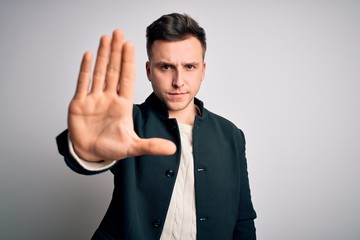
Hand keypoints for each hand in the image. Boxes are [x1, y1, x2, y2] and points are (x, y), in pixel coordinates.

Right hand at [68, 29, 175, 161]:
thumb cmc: (110, 149)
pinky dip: (85, 69)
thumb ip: (151, 146)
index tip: (131, 45)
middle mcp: (108, 98)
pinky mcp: (79, 104)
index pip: (126, 79)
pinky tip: (89, 55)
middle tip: (119, 33)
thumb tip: (173, 149)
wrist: (90, 154)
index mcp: (122, 105)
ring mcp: (93, 99)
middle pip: (113, 70)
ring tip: (106, 38)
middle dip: (116, 52)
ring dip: (102, 55)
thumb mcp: (133, 147)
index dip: (128, 62)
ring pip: (99, 72)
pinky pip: (82, 83)